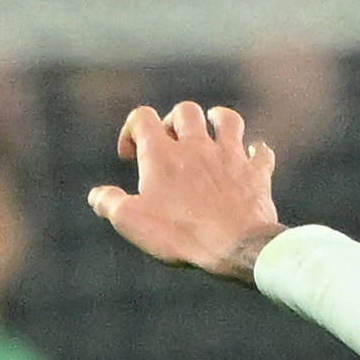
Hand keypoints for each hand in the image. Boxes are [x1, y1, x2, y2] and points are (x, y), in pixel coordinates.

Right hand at [87, 102, 282, 279]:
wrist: (237, 248)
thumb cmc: (182, 235)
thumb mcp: (132, 222)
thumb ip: (109, 203)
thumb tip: (97, 196)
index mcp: (162, 153)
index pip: (141, 117)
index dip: (131, 130)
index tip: (132, 156)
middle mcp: (196, 146)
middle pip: (185, 111)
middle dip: (176, 121)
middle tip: (174, 143)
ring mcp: (230, 158)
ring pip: (227, 119)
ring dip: (219, 120)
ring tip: (213, 131)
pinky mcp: (257, 175)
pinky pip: (262, 153)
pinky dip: (258, 153)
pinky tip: (253, 158)